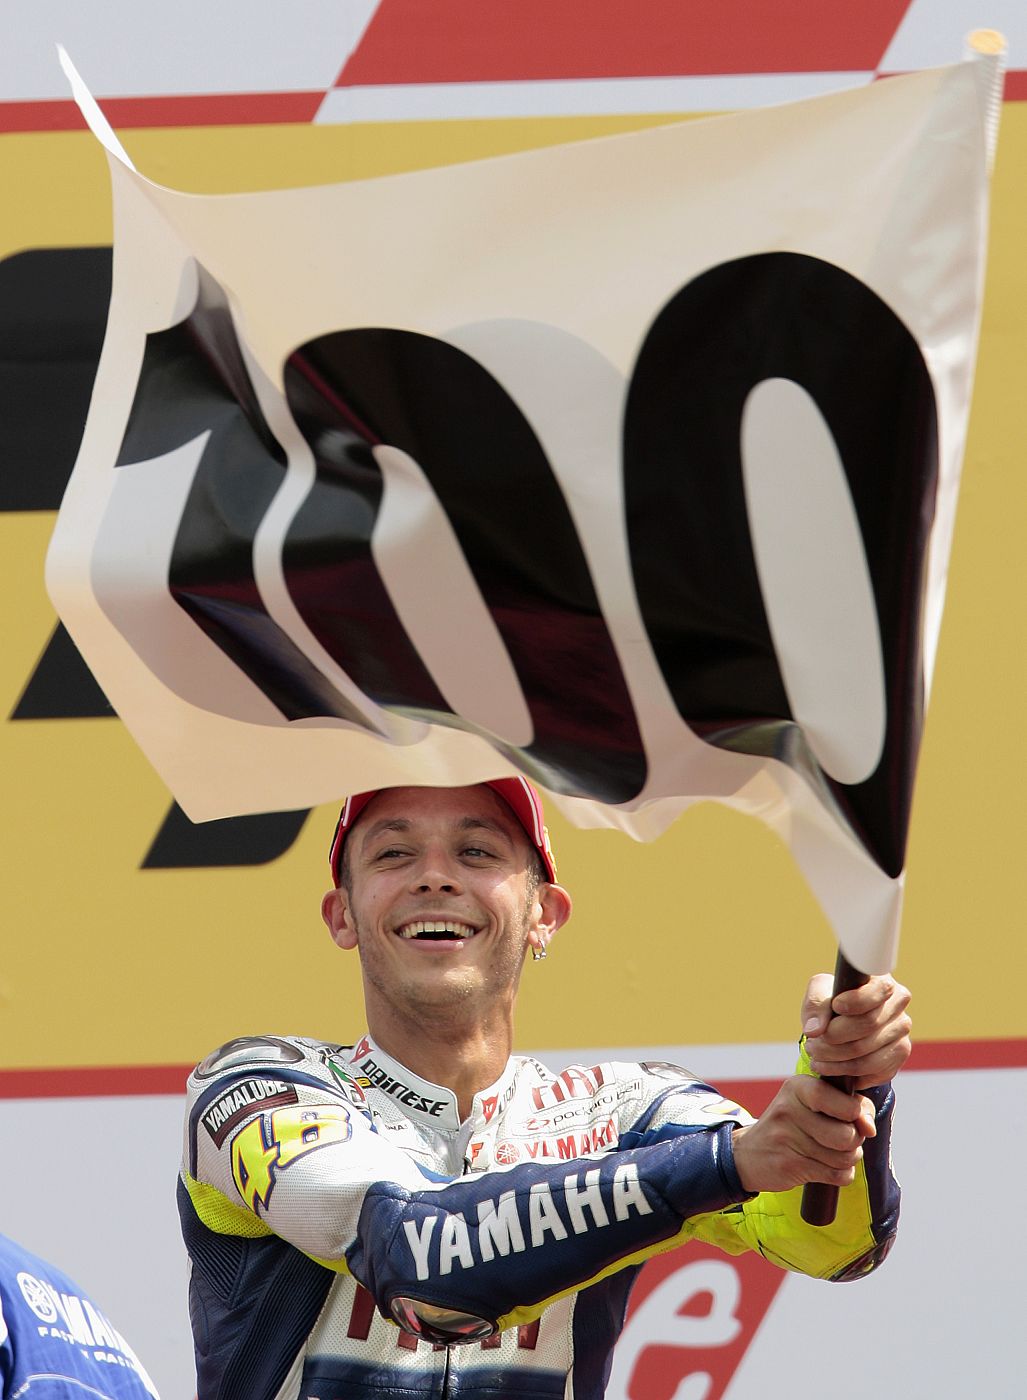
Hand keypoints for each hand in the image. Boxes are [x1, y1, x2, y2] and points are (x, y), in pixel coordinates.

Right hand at [732, 1075, 875, 1193]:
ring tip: (831, 1152)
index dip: (856, 1114)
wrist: (749, 1153)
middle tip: (840, 1139)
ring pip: (844, 1158)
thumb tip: (869, 1128)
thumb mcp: (813, 1103)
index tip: (850, 1117)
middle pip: (847, 1135)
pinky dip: (840, 1174)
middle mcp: (789, 1109)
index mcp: (798, 1087)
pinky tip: (825, 1167)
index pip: (842, 1102)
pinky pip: (837, 1175)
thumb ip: (850, 1106)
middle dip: (853, 1142)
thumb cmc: (792, 1124)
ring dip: (847, 1160)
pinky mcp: (789, 1165)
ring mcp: (787, 1138)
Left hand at [801, 973, 911, 1089]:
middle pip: (869, 1024)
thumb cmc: (830, 1003)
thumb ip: (815, 1007)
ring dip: (836, 1059)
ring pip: (869, 1052)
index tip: (836, 1006)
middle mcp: (898, 1004)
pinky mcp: (899, 1054)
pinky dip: (846, 1072)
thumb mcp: (818, 995)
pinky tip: (829, 1067)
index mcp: (881, 980)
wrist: (841, 1024)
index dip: (856, 1001)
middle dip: (834, 1036)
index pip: (878, 990)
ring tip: (816, 1055)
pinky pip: (874, 1070)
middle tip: (811, 1043)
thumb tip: (815, 1030)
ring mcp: (902, 1030)